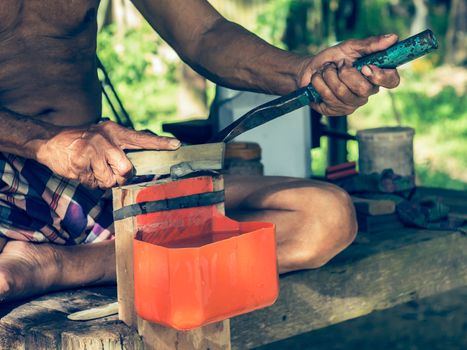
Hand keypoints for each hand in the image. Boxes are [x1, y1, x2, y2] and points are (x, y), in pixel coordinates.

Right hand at [35, 120, 180, 188]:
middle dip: (120, 176)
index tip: (177, 145)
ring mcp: (92, 151)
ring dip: (103, 180)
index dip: (160, 143)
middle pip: (127, 169)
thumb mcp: (104, 138)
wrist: (50, 142)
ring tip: (93, 168)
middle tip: (110, 170)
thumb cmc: (83, 143)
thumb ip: (122, 148)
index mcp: (115, 131)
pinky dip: (90, 182)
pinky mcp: (79, 163)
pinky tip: (82, 170)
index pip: (142, 138)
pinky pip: (94, 184)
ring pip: (110, 180)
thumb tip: (139, 165)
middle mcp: (105, 139)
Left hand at [299, 34, 400, 115]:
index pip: (391, 81)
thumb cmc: (333, 59)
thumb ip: (370, 44)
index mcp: (375, 76)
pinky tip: (318, 80)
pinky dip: (319, 83)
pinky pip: (328, 98)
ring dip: (329, 76)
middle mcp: (366, 93)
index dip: (381, 76)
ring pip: (342, 92)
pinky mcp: (336, 111)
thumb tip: (392, 38)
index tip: (365, 67)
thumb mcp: (350, 47)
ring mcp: (352, 104)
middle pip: (363, 88)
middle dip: (345, 72)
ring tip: (325, 71)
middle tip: (338, 65)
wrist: (310, 70)